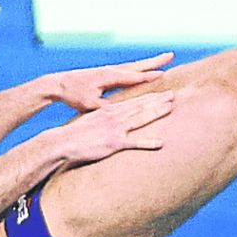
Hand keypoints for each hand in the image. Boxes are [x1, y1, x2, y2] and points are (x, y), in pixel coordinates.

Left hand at [44, 53, 174, 110]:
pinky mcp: (107, 73)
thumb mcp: (88, 104)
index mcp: (109, 77)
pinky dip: (139, 69)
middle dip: (155, 61)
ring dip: (149, 63)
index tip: (164, 74)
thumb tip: (116, 113)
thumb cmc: (73, 95)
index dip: (149, 76)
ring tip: (164, 59)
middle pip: (138, 66)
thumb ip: (104, 108)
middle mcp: (112, 70)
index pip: (134, 77)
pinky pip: (128, 71)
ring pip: (134, 66)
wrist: (59, 84)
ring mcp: (110, 70)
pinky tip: (144, 71)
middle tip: (171, 55)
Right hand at [52, 92, 174, 164]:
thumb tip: (112, 124)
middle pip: (140, 106)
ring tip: (171, 108)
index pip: (133, 101)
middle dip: (158, 100)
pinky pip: (134, 143)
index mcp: (110, 110)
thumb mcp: (92, 122)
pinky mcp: (113, 143)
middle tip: (173, 95)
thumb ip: (105, 121)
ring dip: (157, 112)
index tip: (161, 93)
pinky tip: (161, 143)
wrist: (63, 142)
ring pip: (141, 118)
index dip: (149, 96)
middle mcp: (114, 116)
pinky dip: (148, 143)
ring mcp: (115, 129)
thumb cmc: (75, 135)